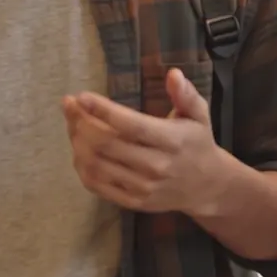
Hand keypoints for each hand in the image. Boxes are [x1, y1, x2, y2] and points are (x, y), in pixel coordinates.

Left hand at [62, 69, 226, 216]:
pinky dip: (81, 166)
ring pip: (97, 164)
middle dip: (81, 122)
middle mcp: (156, 166)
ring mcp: (143, 187)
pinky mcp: (133, 202)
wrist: (207, 186)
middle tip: (70, 105)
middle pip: (107, 143)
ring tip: (72, 124)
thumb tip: (173, 74)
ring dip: (77, 142)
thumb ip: (185, 94)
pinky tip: (79, 148)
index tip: (82, 96)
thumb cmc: (198, 143)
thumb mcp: (199, 114)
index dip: (103, 110)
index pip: (131, 125)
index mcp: (173, 141)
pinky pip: (96, 185)